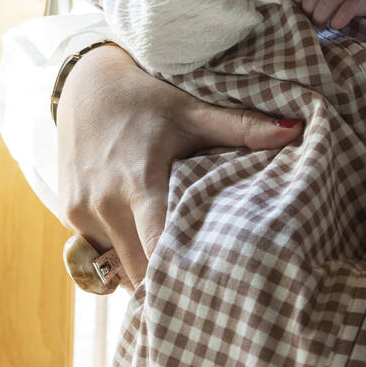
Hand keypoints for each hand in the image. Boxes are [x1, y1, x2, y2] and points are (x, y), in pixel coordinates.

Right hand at [57, 44, 303, 288]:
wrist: (85, 82)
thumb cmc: (146, 96)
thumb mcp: (192, 110)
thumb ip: (241, 126)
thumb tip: (296, 130)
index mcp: (140, 180)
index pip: (158, 249)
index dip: (183, 273)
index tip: (212, 285)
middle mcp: (105, 202)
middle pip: (139, 272)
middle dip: (168, 282)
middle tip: (205, 285)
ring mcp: (82, 212)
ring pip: (117, 270)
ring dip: (144, 272)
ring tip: (176, 266)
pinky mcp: (69, 214)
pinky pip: (99, 256)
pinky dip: (122, 257)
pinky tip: (144, 240)